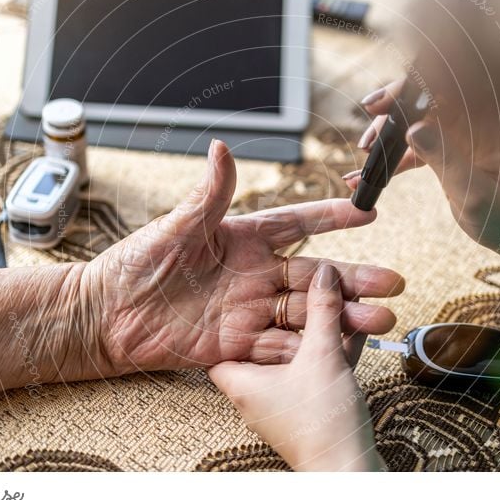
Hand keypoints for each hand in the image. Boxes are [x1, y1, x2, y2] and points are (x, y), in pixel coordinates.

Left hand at [72, 140, 403, 377]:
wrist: (107, 314)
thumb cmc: (136, 262)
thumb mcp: (175, 225)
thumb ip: (208, 194)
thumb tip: (222, 147)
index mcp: (242, 239)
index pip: (297, 223)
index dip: (332, 217)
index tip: (369, 211)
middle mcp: (253, 274)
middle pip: (314, 277)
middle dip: (354, 279)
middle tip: (392, 283)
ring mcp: (248, 310)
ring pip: (305, 314)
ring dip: (342, 318)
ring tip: (380, 320)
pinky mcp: (236, 344)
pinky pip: (279, 348)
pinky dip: (308, 350)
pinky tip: (338, 352)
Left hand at [209, 264, 383, 471]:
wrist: (348, 475)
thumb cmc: (322, 424)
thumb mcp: (321, 356)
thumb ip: (322, 311)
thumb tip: (323, 273)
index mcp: (240, 379)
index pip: (218, 343)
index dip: (230, 316)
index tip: (243, 291)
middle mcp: (256, 390)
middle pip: (268, 339)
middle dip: (292, 313)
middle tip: (304, 286)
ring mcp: (283, 399)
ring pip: (298, 352)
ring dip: (320, 328)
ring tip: (341, 301)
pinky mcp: (309, 407)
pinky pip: (317, 367)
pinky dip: (333, 348)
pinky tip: (355, 329)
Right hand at [346, 79, 499, 259]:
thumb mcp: (477, 194)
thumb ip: (445, 160)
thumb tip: (413, 129)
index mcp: (492, 114)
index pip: (446, 80)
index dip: (409, 85)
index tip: (380, 103)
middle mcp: (477, 114)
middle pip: (426, 92)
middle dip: (393, 107)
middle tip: (369, 130)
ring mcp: (464, 130)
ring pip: (417, 115)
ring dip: (389, 131)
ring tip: (365, 153)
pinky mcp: (453, 149)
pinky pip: (419, 142)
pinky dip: (394, 155)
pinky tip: (368, 174)